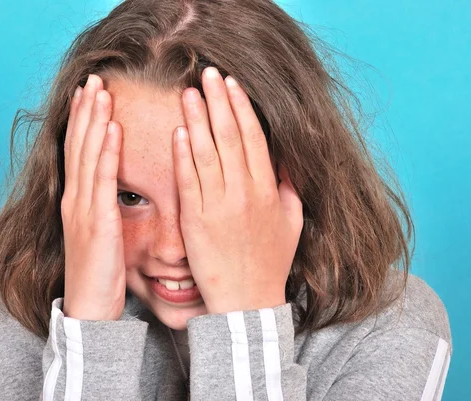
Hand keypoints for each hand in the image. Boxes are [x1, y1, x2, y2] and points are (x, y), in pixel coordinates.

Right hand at [60, 74, 125, 319]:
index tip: (90, 93)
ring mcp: (82, 210)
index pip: (78, 152)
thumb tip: (113, 190)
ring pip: (87, 156)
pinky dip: (106, 152)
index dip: (82, 120)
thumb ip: (103, 208)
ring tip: (100, 90)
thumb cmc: (99, 273)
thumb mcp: (100, 234)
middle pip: (79, 146)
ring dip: (93, 121)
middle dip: (86, 110)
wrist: (90, 309)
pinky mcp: (97, 222)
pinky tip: (112, 128)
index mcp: (76, 201)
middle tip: (94, 78)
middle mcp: (74, 200)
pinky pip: (103, 181)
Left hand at [173, 67, 302, 313]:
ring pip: (206, 153)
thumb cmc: (270, 263)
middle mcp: (244, 192)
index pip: (253, 138)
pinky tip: (178, 131)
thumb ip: (289, 187)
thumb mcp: (292, 222)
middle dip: (218, 101)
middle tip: (207, 73)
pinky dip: (183, 155)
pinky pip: (188, 181)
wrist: (247, 301)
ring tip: (188, 92)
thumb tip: (285, 159)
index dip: (241, 107)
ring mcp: (218, 205)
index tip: (231, 84)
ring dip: (197, 118)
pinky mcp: (195, 221)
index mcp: (268, 189)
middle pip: (229, 136)